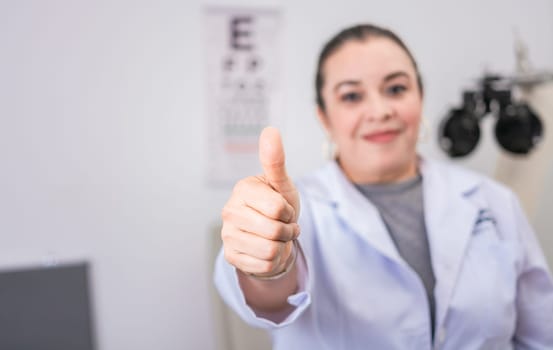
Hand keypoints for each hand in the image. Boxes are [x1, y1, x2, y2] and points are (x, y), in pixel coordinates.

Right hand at [221, 127, 299, 277]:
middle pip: (274, 231)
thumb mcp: (282, 184)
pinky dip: (274, 261)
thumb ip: (276, 160)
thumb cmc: (277, 205)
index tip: (284, 209)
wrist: (272, 235)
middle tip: (284, 226)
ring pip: (270, 251)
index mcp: (242, 189)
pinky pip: (264, 265)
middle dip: (287, 231)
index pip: (278, 208)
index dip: (288, 212)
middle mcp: (229, 211)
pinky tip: (268, 251)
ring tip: (277, 238)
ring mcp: (227, 235)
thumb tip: (270, 130)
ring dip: (282, 247)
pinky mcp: (231, 257)